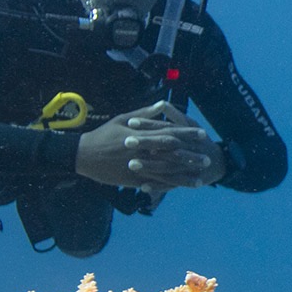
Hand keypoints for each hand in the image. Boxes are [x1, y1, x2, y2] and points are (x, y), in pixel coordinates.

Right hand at [76, 102, 222, 188]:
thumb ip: (145, 113)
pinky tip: (181, 187)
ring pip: (166, 171)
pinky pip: (154, 183)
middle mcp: (141, 150)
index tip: (202, 134)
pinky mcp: (132, 179)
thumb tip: (163, 104)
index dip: (187, 133)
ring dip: (184, 174)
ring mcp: (138, 166)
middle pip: (171, 153)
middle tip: (208, 159)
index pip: (169, 132)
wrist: (83, 155)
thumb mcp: (122, 118)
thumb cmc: (103, 134)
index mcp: (141, 133)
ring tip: (201, 177)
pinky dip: (169, 185)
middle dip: (191, 156)